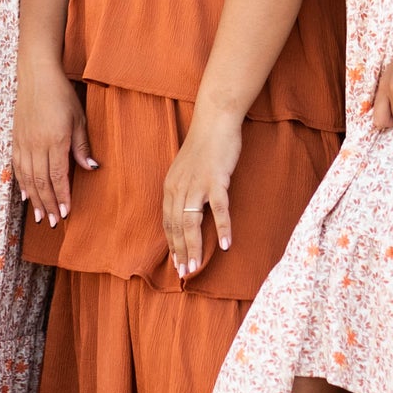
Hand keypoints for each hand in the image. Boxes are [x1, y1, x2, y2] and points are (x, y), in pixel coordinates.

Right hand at [13, 59, 96, 224]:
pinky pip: (18, 167)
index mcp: (55, 140)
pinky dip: (22, 184)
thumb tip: (91, 168)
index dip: (62, 196)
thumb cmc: (62, 95)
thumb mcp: (79, 118)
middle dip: (48, 204)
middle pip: (41, 182)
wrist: (36, 76)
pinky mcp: (16, 139)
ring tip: (40, 217)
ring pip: (28, 178)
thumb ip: (82, 145)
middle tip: (53, 223)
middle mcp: (37, 144)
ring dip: (34, 199)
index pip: (58, 176)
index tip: (66, 213)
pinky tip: (25, 196)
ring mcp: (24, 143)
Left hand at [163, 111, 241, 276]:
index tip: (176, 262)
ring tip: (197, 266)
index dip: (172, 244)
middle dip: (180, 252)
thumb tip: (188, 210)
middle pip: (177, 227)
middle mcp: (180, 188)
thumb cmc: (204, 146)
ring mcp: (197, 184)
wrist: (215, 121)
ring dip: (194, 247)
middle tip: (185, 272)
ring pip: (192, 223)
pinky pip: (218, 209)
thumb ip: (185, 190)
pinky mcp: (216, 180)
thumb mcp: (187, 170)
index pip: (168, 222)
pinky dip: (221, 228)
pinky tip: (224, 245)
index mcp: (171, 187)